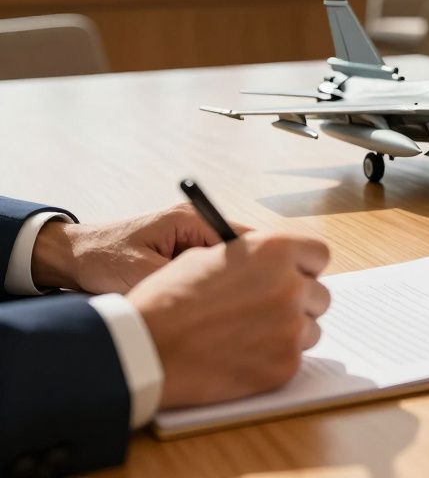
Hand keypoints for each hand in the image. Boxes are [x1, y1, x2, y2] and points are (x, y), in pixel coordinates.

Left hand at [31, 203, 251, 293]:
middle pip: (237, 251)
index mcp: (190, 219)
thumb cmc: (101, 258)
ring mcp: (189, 238)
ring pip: (223, 264)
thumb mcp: (142, 272)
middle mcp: (195, 224)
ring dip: (221, 283)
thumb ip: (183, 278)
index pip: (242, 237)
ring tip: (217, 306)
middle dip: (241, 276)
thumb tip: (220, 290)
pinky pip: (207, 270)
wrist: (70, 257)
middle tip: (239, 305)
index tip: (261, 290)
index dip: (257, 264)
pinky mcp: (181, 254)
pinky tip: (200, 305)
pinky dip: (206, 287)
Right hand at [127, 231, 330, 408]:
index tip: (292, 274)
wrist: (145, 349)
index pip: (319, 253)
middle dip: (298, 301)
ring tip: (247, 335)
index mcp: (274, 250)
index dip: (304, 265)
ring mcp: (291, 327)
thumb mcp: (206, 256)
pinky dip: (274, 358)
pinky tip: (242, 356)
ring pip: (310, 328)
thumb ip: (252, 256)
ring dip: (289, 331)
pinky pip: (296, 358)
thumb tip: (276, 262)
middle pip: (319, 294)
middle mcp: (290, 285)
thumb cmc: (167, 300)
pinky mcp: (285, 364)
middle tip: (264, 310)